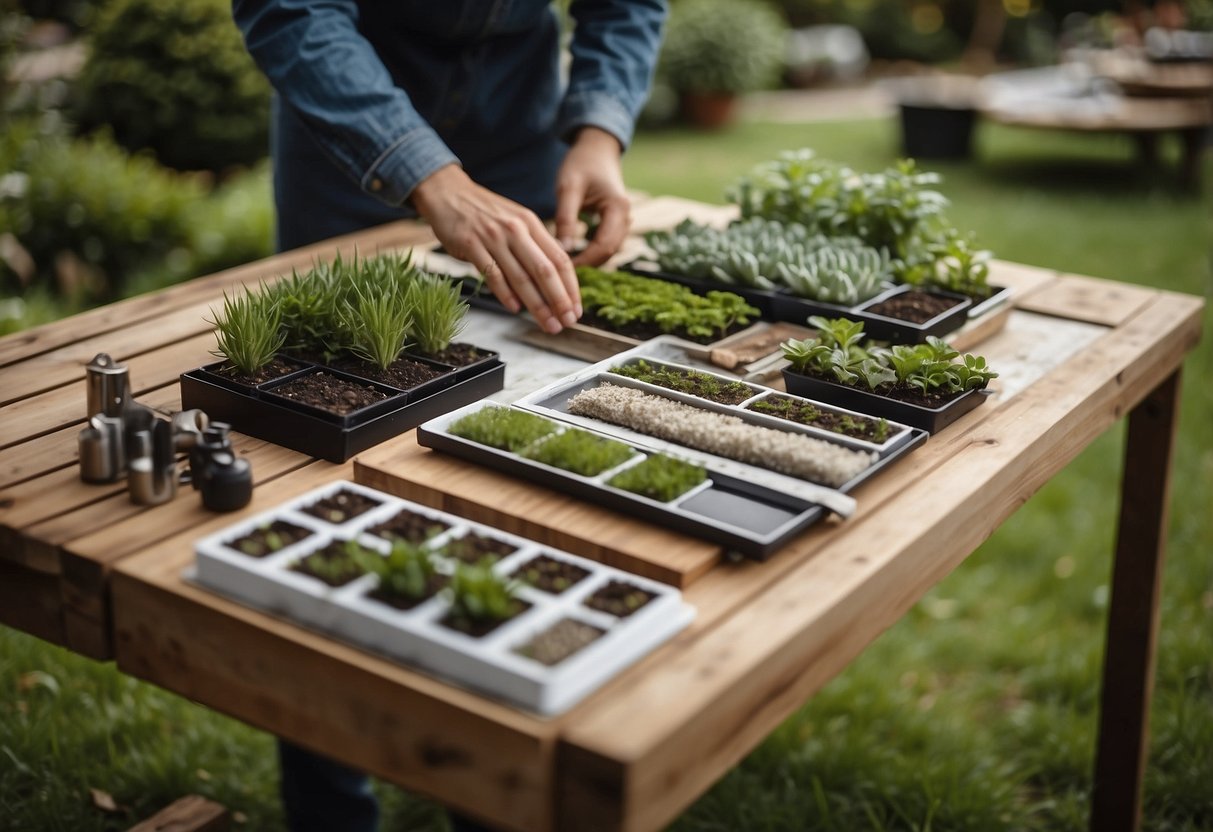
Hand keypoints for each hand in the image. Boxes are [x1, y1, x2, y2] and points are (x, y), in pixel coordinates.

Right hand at [411, 165, 579, 333]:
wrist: (449, 193)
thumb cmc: (485, 212)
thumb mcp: (517, 220)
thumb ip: (535, 244)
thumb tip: (556, 274)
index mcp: (531, 224)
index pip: (560, 259)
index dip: (571, 287)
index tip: (577, 308)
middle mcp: (516, 230)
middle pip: (545, 270)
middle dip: (559, 300)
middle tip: (568, 321)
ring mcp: (493, 237)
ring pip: (521, 277)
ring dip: (537, 305)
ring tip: (548, 324)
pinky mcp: (471, 245)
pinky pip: (492, 274)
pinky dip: (505, 294)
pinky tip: (515, 309)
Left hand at [555, 126, 630, 267]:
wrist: (596, 149)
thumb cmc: (581, 163)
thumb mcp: (568, 187)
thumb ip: (566, 218)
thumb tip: (562, 250)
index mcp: (618, 209)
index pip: (604, 246)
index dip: (585, 261)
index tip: (562, 269)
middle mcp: (625, 218)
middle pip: (609, 253)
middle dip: (587, 266)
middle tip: (561, 275)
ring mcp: (622, 222)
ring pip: (608, 252)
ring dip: (589, 262)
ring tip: (564, 269)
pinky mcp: (614, 223)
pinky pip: (605, 245)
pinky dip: (590, 253)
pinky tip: (570, 257)